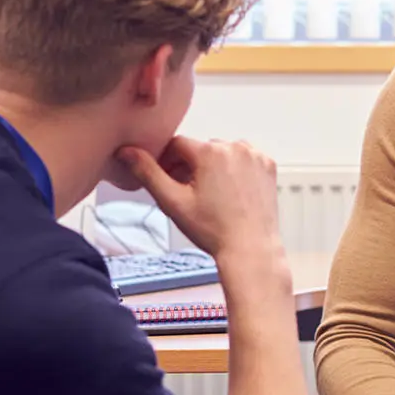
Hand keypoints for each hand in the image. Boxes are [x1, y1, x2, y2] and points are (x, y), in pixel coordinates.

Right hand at [117, 138, 280, 261]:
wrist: (251, 249)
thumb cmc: (213, 230)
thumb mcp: (173, 202)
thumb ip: (147, 173)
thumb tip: (126, 151)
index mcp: (210, 152)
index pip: (177, 145)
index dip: (166, 162)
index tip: (166, 180)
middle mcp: (235, 147)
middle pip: (200, 149)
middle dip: (189, 166)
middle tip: (186, 193)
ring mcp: (255, 156)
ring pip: (222, 153)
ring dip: (212, 166)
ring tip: (210, 195)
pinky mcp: (268, 166)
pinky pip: (243, 159)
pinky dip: (234, 170)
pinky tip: (229, 193)